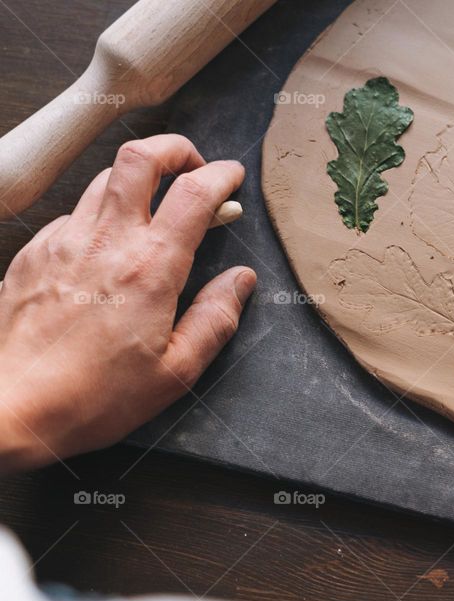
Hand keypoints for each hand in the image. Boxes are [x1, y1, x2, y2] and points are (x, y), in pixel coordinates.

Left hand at [0, 134, 254, 471]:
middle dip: (174, 149)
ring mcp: (63, 241)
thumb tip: (241, 280)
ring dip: (137, 180)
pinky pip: (74, 215)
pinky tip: (106, 250)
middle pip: (139, 157)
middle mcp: (106, 241)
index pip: (194, 193)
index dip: (220, 174)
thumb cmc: (94, 398)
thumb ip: (216, 319)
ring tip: (153, 209)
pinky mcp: (33, 253)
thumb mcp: (176, 372)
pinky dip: (100, 216)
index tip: (232, 177)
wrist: (9, 408)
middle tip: (192, 168)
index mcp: (151, 269)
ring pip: (104, 178)